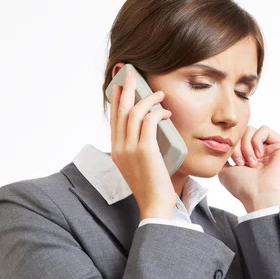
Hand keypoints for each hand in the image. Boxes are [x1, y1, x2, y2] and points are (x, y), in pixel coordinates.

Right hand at [110, 68, 176, 218]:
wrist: (154, 206)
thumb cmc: (152, 188)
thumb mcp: (140, 166)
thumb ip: (140, 149)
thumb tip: (150, 132)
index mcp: (116, 151)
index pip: (114, 119)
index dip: (117, 99)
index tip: (122, 85)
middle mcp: (119, 148)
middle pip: (119, 110)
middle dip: (126, 88)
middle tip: (131, 73)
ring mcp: (130, 149)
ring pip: (133, 112)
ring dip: (147, 98)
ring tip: (160, 94)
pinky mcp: (144, 150)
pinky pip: (148, 121)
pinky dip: (157, 112)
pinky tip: (165, 112)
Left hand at [218, 125, 279, 209]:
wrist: (259, 195)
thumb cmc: (242, 187)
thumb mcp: (224, 171)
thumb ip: (223, 156)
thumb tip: (223, 144)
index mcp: (246, 156)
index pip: (235, 139)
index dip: (231, 146)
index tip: (232, 162)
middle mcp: (258, 151)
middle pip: (242, 132)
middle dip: (238, 146)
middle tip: (241, 163)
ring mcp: (269, 147)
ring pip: (251, 130)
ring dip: (246, 145)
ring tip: (251, 162)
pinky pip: (264, 129)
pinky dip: (257, 140)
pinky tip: (259, 155)